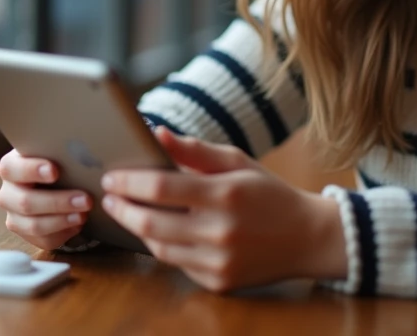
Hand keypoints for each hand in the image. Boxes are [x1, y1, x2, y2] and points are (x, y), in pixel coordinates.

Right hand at [0, 149, 93, 249]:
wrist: (56, 183)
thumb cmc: (57, 163)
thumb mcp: (55, 153)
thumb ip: (60, 152)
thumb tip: (82, 151)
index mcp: (10, 167)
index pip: (11, 169)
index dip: (32, 170)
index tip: (54, 171)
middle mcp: (7, 194)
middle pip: (25, 202)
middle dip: (57, 202)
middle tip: (85, 199)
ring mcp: (14, 216)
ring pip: (34, 225)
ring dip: (62, 220)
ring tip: (83, 215)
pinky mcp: (26, 235)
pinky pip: (44, 240)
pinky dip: (63, 233)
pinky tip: (78, 224)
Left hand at [99, 127, 347, 291]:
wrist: (308, 238)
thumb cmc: (269, 193)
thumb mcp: (238, 162)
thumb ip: (196, 150)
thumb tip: (155, 133)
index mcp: (225, 194)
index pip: (161, 187)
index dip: (129, 181)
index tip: (111, 176)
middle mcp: (220, 231)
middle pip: (151, 221)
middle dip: (122, 207)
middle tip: (108, 197)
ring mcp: (219, 261)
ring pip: (159, 247)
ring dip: (137, 228)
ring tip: (128, 211)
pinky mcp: (218, 282)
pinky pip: (177, 264)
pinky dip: (163, 246)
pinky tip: (157, 231)